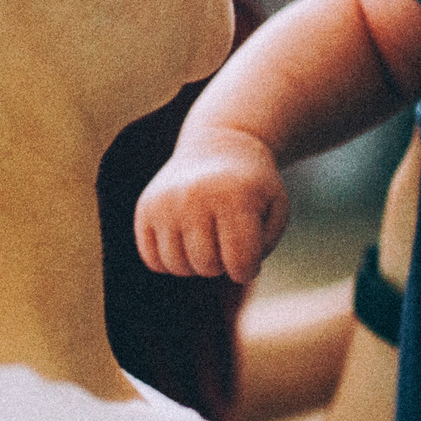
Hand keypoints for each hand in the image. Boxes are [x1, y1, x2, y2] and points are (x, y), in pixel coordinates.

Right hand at [135, 127, 287, 284]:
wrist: (218, 147)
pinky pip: (153, 260)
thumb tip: (233, 273)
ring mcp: (165, 202)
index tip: (251, 255)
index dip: (248, 269)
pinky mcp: (145, 208)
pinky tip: (186, 239)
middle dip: (222, 264)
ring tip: (208, 240)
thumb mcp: (275, 209)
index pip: (239, 264)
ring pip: (177, 266)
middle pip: (207, 266)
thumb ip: (264, 247)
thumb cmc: (252, 187)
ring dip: (195, 264)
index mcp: (234, 196)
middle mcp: (194, 197)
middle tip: (227, 242)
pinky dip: (170, 260)